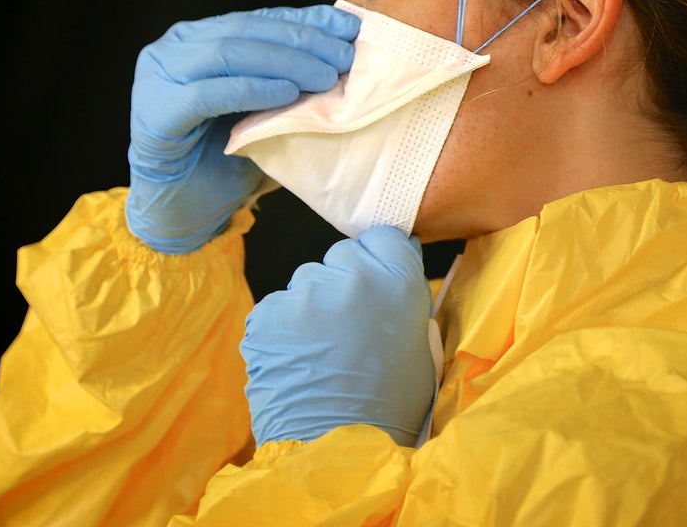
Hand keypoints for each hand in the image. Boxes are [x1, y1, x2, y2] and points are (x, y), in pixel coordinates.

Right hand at [126, 5, 358, 252]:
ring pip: (228, 53)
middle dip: (301, 40)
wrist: (183, 212)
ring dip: (284, 62)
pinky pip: (207, 94)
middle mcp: (174, 49)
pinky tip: (287, 94)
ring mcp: (159, 78)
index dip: (306, 20)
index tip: (348, 29)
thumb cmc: (226, 159)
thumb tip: (342, 54)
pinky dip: (251, 90)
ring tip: (324, 76)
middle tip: (343, 57)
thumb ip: (288, 78)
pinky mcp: (156, 113)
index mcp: (199, 38)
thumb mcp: (264, 109)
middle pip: (245, 30)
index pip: (259, 19)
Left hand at [241, 225, 435, 446]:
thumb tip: (387, 272)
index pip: (383, 236)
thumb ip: (402, 300)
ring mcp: (307, 293)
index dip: (376, 257)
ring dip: (311, 306)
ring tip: (318, 351)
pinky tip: (296, 361)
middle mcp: (354, 278)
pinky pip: (277, 307)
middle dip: (343, 281)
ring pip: (306, 280)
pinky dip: (283, 330)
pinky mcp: (268, 313)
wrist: (335, 450)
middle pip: (342, 255)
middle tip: (346, 326)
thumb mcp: (418, 348)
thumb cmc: (387, 408)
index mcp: (399, 284)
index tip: (372, 277)